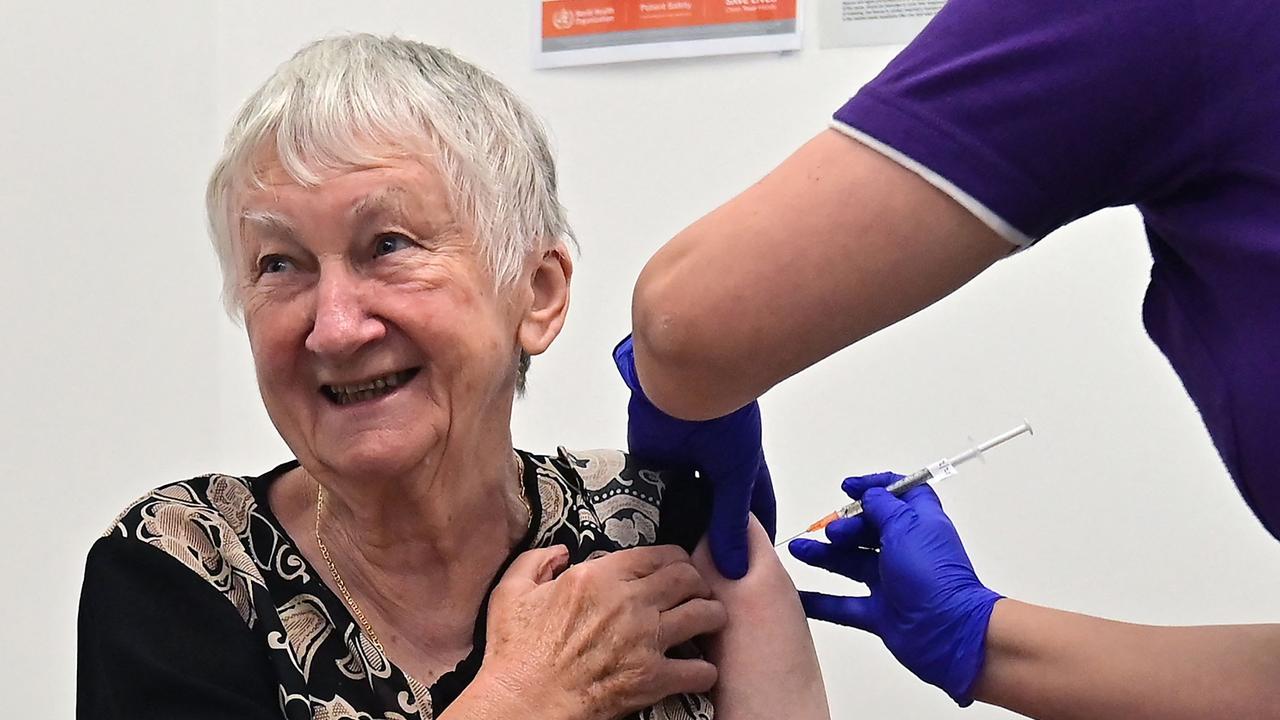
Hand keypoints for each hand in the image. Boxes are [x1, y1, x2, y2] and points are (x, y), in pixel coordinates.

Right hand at [480, 544, 726, 719]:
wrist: (521, 704)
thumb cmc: (514, 652)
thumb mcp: (511, 591)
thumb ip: (537, 560)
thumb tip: (562, 551)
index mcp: (598, 577)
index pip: (658, 554)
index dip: (676, 558)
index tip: (678, 566)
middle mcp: (629, 603)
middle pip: (688, 579)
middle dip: (699, 582)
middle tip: (699, 591)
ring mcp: (644, 641)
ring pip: (704, 615)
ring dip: (713, 616)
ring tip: (711, 621)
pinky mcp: (652, 679)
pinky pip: (700, 669)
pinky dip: (704, 670)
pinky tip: (698, 670)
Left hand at [614, 335, 775, 578]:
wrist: (684, 384)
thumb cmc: (725, 422)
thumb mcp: (736, 477)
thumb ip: (731, 521)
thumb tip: (736, 569)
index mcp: (742, 469)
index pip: (752, 512)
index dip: (754, 541)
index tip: (751, 574)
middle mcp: (711, 468)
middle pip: (711, 512)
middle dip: (708, 540)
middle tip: (702, 581)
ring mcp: (680, 465)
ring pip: (678, 505)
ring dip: (675, 527)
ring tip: (670, 570)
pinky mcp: (650, 461)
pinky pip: (647, 492)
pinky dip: (646, 512)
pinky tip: (642, 543)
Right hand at [789, 472, 1001, 705]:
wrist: (949, 633)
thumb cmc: (932, 575)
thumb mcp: (906, 526)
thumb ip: (883, 506)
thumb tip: (869, 494)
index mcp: (918, 524)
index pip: (898, 495)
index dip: (874, 486)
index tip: (848, 487)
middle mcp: (905, 550)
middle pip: (868, 529)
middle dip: (845, 525)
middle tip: (831, 531)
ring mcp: (892, 582)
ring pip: (851, 563)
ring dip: (824, 554)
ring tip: (798, 549)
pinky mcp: (880, 613)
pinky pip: (843, 604)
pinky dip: (820, 600)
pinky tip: (797, 595)